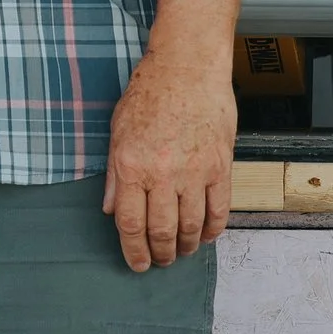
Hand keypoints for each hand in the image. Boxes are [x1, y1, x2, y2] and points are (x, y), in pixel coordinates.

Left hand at [102, 49, 236, 271]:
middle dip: (161, 254)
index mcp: (131, 166)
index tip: (136, 264)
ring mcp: (194, 172)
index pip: (130, 223)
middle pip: (162, 230)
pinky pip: (219, 210)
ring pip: (192, 226)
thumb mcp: (117, 133)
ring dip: (187, 246)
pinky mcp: (220, 167)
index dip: (133, 251)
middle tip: (161, 262)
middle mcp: (162, 173)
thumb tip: (112, 210)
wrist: (186, 69)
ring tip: (182, 252)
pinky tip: (207, 237)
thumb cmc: (148, 96)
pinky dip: (214, 230)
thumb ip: (116, 176)